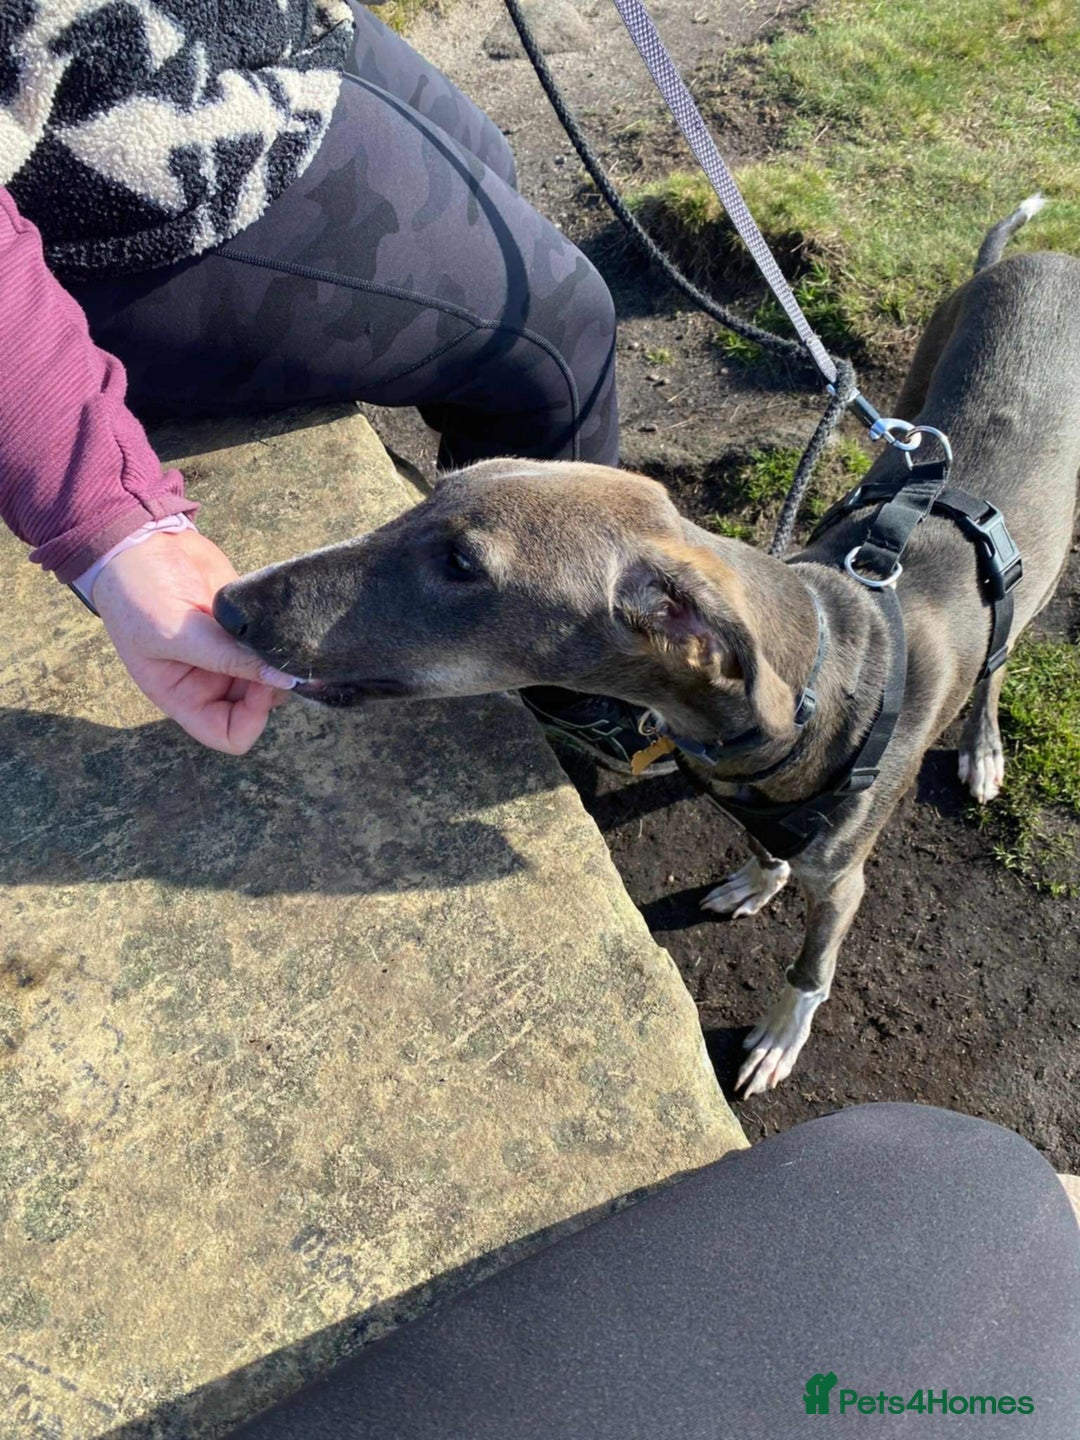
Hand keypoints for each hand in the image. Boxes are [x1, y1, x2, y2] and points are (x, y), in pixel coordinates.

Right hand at [92, 528, 296, 753]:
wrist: (140, 542)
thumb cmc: (136, 595)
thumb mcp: (173, 632)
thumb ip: (226, 657)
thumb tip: (284, 678)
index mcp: (183, 696)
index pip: (229, 734)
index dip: (252, 719)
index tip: (261, 683)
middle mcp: (210, 681)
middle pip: (259, 706)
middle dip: (273, 687)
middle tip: (279, 654)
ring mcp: (230, 653)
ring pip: (273, 675)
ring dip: (281, 659)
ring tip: (275, 632)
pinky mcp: (245, 626)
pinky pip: (275, 642)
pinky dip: (284, 636)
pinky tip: (281, 618)